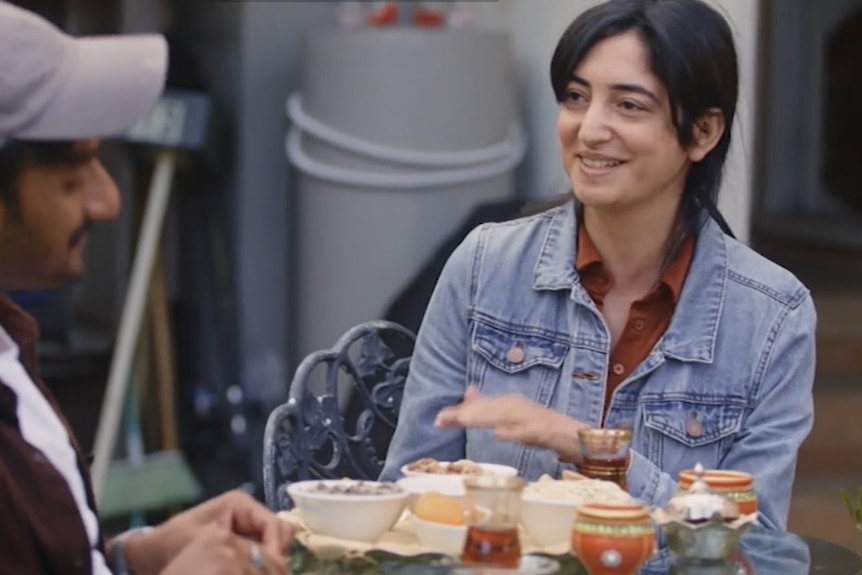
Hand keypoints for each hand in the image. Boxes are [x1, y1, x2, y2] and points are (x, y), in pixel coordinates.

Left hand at [122, 490, 293, 573]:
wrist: (148, 557)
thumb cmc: (172, 543)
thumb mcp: (204, 545)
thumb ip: (237, 550)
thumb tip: (268, 561)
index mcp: (241, 504)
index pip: (275, 524)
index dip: (276, 549)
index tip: (270, 571)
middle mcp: (248, 514)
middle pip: (280, 535)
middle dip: (276, 557)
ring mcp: (245, 530)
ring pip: (274, 548)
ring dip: (269, 564)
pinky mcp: (241, 545)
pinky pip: (262, 557)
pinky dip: (260, 569)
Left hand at [434, 387, 589, 462]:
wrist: (576, 436)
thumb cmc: (541, 427)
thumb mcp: (511, 415)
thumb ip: (490, 406)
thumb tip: (467, 392)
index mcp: (508, 403)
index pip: (478, 406)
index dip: (457, 412)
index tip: (437, 420)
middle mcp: (517, 406)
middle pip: (487, 409)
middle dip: (464, 414)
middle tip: (443, 420)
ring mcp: (531, 417)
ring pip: (504, 416)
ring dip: (483, 418)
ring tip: (464, 422)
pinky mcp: (544, 430)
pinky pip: (526, 431)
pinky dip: (513, 432)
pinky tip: (499, 435)